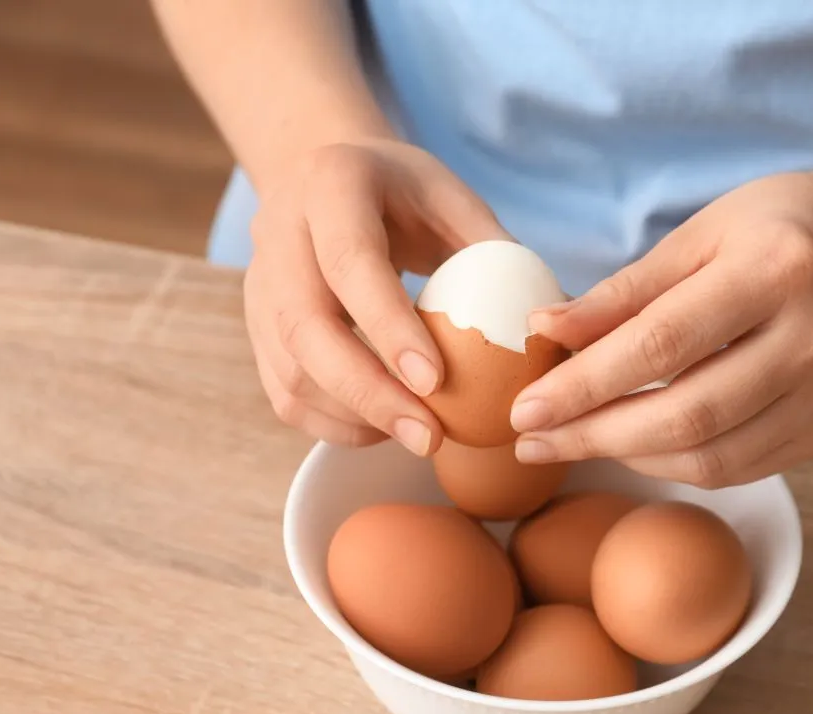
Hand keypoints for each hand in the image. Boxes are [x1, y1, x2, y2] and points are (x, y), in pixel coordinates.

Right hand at [244, 138, 508, 452]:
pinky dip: (334, 424)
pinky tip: (385, 430)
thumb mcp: (453, 198)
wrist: (323, 176)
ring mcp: (258, 285)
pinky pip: (285, 392)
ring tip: (418, 439)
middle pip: (306, 327)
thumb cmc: (404, 194)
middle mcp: (279, 233)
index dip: (388, 326)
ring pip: (289, 370)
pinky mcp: (257, 328)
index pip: (351, 263)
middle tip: (430, 438)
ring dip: (354, 417)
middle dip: (369, 393)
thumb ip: (495, 250)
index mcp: (332, 185)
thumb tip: (556, 321)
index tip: (435, 382)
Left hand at [509, 172, 812, 487]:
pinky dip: (672, 463)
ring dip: (627, 457)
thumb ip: (620, 292)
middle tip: (531, 442)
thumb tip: (541, 331)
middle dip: (595, 435)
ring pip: (711, 456)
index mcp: (776, 270)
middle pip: (688, 413)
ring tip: (570, 442)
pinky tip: (631, 444)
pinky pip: (735, 467)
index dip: (585, 384)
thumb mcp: (693, 237)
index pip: (662, 343)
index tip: (523, 410)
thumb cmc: (766, 231)